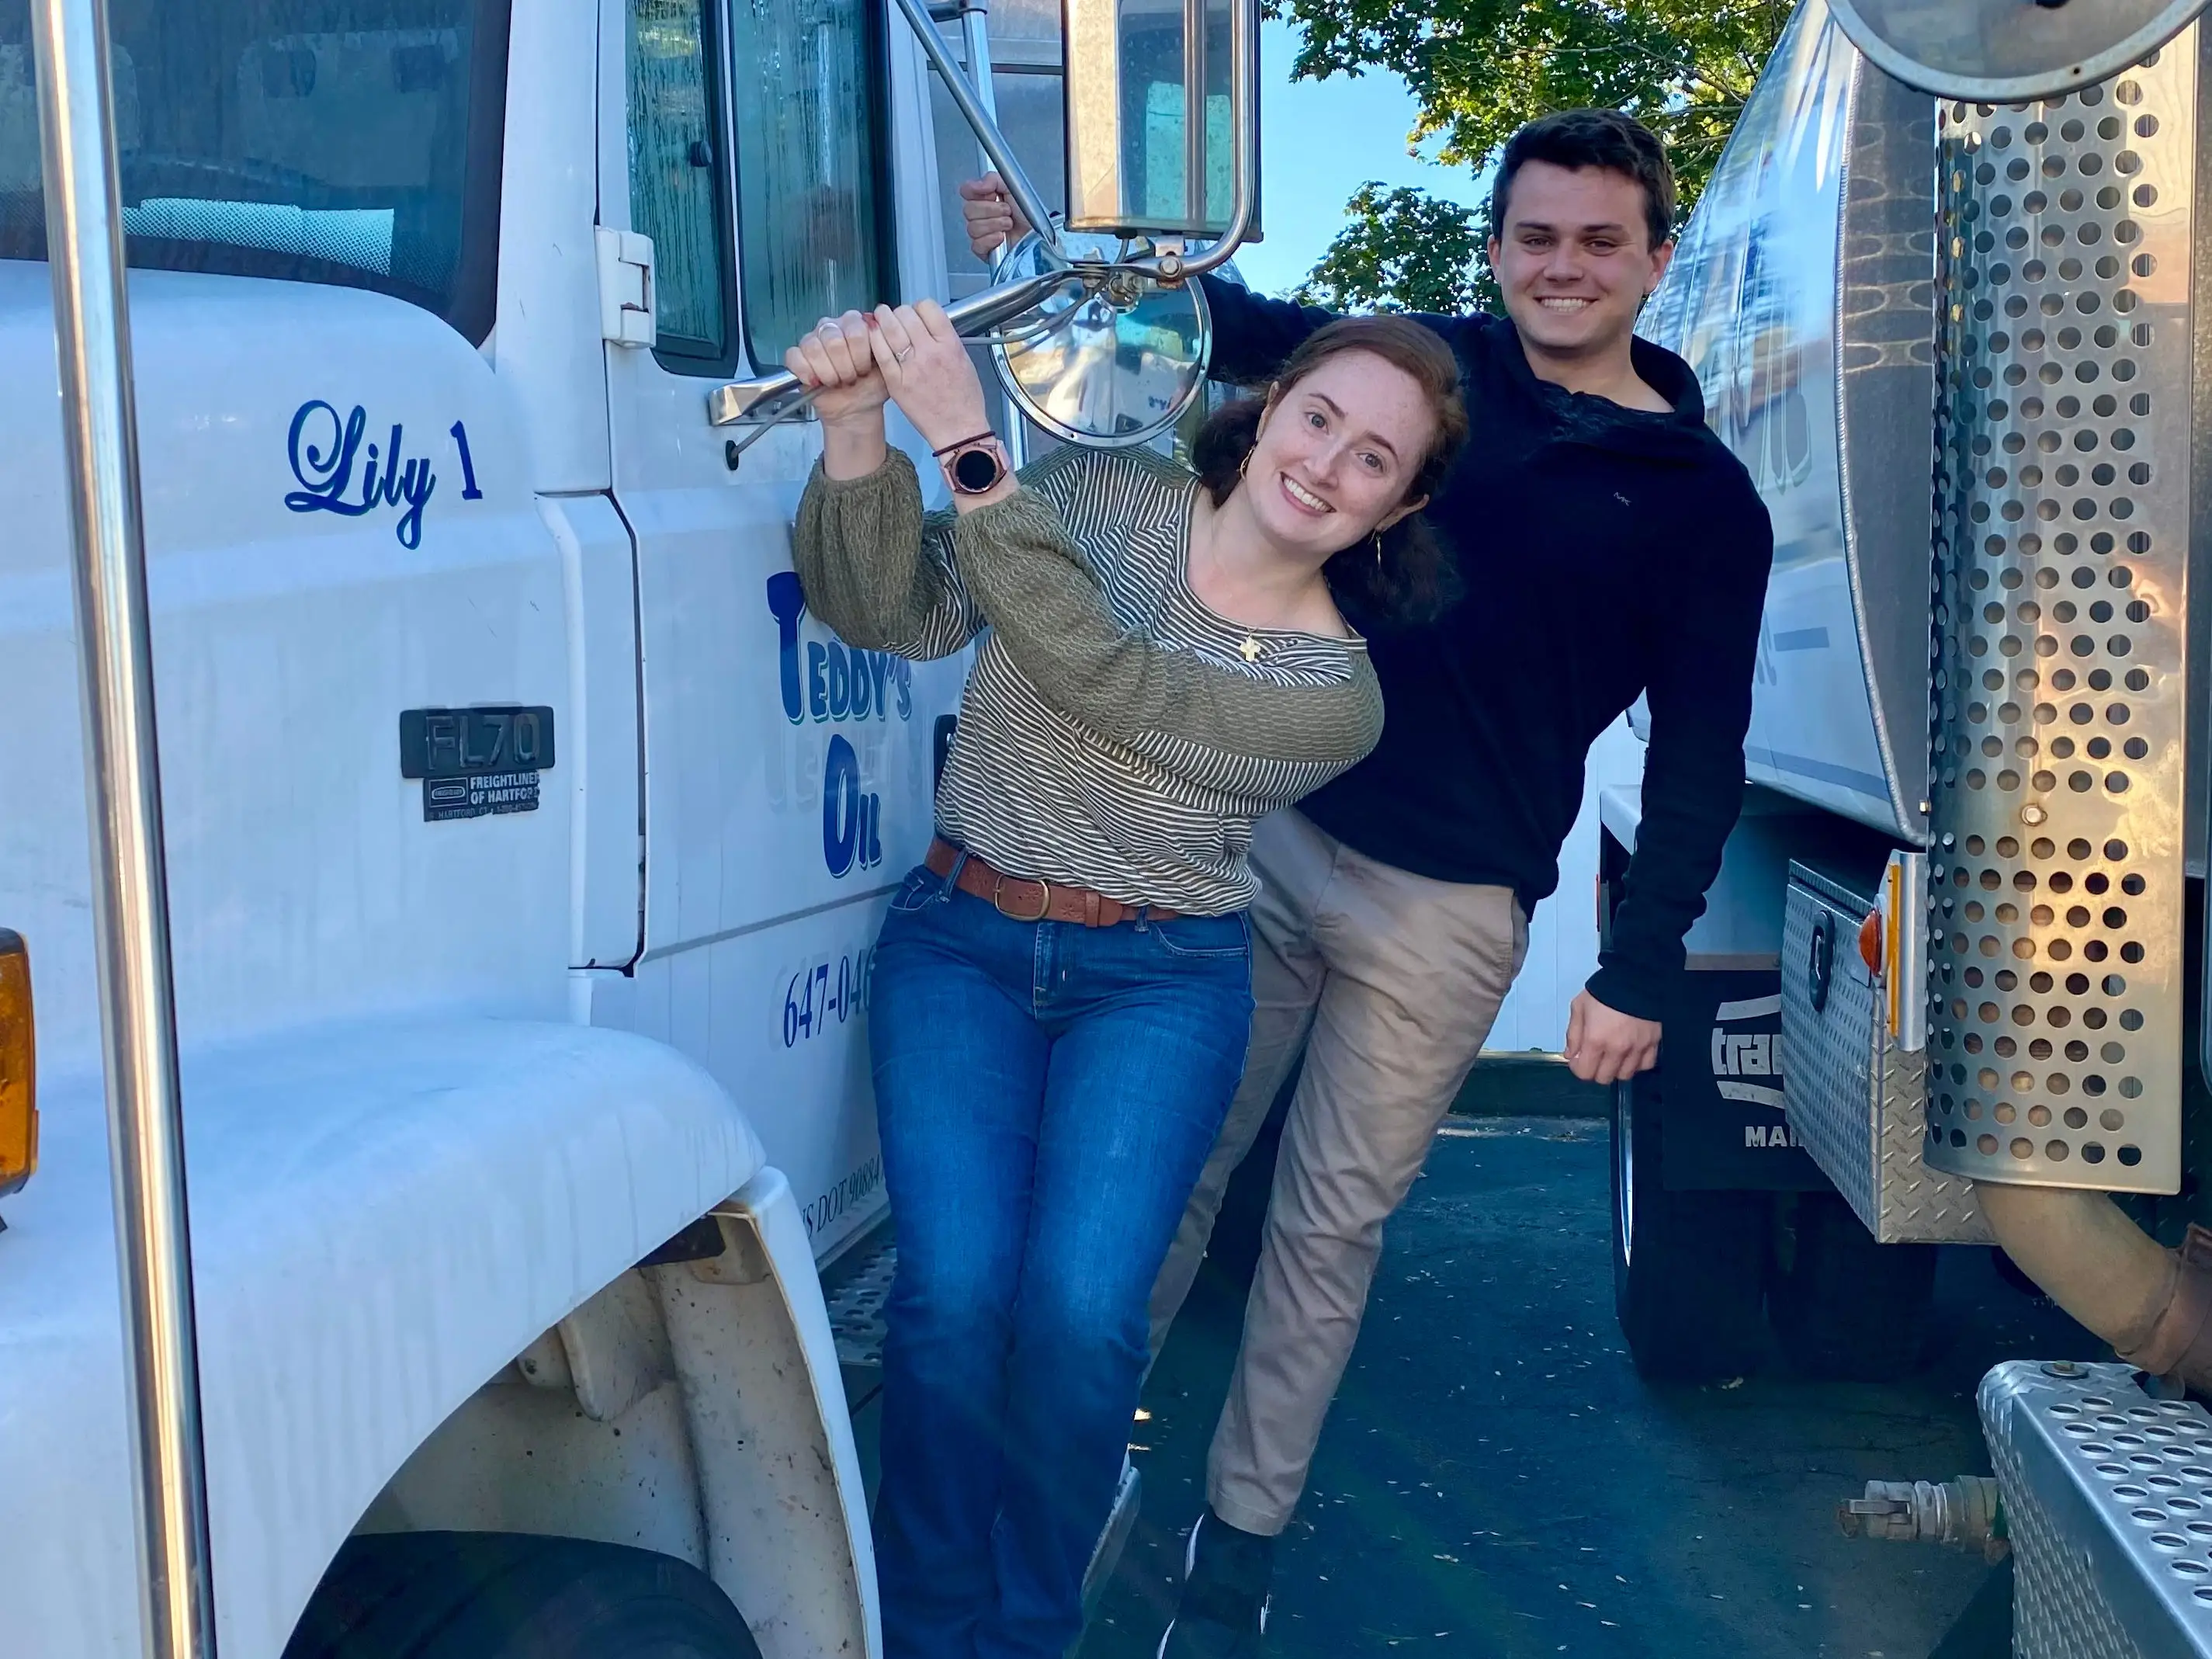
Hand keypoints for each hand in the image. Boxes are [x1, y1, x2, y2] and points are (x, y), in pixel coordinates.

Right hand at [784, 311, 889, 428]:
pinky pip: (795, 357)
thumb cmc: (870, 385)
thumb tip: (880, 337)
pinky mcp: (797, 356)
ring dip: (828, 373)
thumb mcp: (886, 367)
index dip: (861, 356)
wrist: (857, 407)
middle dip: (845, 367)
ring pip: (814, 349)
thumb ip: (885, 348)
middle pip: (834, 340)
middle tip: (850, 378)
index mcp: (854, 323)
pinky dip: (807, 373)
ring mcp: (812, 339)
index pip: (856, 330)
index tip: (865, 370)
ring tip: (836, 381)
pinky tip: (816, 382)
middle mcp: (832, 326)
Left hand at [866, 301, 990, 454]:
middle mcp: (930, 352)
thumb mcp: (964, 361)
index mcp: (950, 345)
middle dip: (899, 312)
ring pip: (890, 328)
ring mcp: (911, 367)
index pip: (928, 308)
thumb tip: (926, 325)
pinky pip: (880, 352)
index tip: (917, 314)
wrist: (958, 430)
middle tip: (896, 317)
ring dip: (883, 319)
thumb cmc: (964, 400)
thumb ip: (945, 340)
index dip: (919, 307)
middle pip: (906, 314)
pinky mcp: (896, 381)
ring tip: (880, 320)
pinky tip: (874, 337)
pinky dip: (875, 340)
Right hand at [959, 173, 1029, 258]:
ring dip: (995, 225)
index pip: (966, 191)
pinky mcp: (983, 250)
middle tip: (1007, 211)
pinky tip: (1002, 237)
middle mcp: (981, 215)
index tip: (991, 194)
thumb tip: (977, 183)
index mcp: (985, 198)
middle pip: (968, 210)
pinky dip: (991, 240)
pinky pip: (977, 244)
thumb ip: (993, 179)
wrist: (1039, 233)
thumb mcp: (1013, 188)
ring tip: (1009, 225)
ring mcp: (981, 233)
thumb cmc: (1029, 214)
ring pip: (973, 227)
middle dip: (992, 210)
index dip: (976, 192)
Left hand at [1563, 990, 1661, 1085]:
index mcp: (1596, 1040)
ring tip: (1613, 1055)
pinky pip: (1645, 1065)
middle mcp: (1617, 1049)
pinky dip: (1637, 1063)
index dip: (1579, 1069)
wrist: (1635, 978)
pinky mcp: (1653, 1043)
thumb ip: (1573, 1034)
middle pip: (1604, 1078)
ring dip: (1616, 1068)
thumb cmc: (1604, 990)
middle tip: (1595, 1057)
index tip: (1579, 1059)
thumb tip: (1571, 1055)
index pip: (1585, 1073)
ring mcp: (1637, 1048)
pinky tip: (1631, 1053)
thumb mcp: (1579, 1007)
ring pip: (1625, 1075)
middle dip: (1596, 1070)